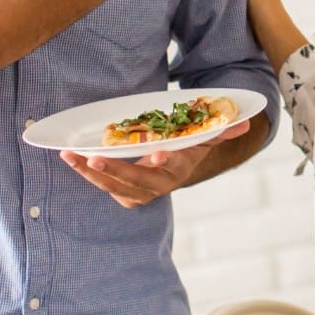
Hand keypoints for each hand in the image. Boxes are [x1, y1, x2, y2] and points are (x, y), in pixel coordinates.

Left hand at [59, 120, 249, 207]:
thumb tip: (244, 122)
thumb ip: (221, 130)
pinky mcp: (123, 191)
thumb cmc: (188, 147)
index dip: (165, 161)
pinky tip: (72, 159)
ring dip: (90, 173)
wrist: (176, 167)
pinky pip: (103, 185)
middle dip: (114, 171)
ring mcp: (138, 191)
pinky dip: (87, 174)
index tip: (157, 154)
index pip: (173, 166)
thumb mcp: (204, 138)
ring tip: (70, 156)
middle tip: (95, 157)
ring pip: (113, 186)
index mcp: (178, 169)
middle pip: (134, 182)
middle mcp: (158, 184)